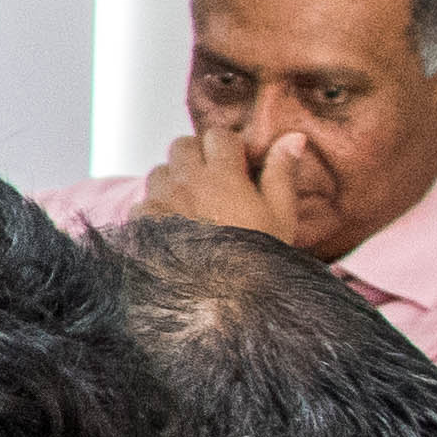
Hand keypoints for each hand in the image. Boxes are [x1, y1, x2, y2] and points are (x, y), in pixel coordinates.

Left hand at [134, 115, 328, 246]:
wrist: (221, 301)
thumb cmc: (255, 258)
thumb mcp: (280, 216)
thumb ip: (282, 172)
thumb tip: (293, 136)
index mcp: (223, 176)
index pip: (218, 136)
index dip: (228, 146)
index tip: (237, 165)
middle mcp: (187, 182)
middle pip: (183, 145)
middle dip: (198, 155)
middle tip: (214, 180)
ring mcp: (162, 201)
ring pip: (160, 170)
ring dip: (174, 180)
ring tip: (194, 205)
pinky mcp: (143, 222)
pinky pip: (143, 201)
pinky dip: (155, 209)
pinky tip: (173, 226)